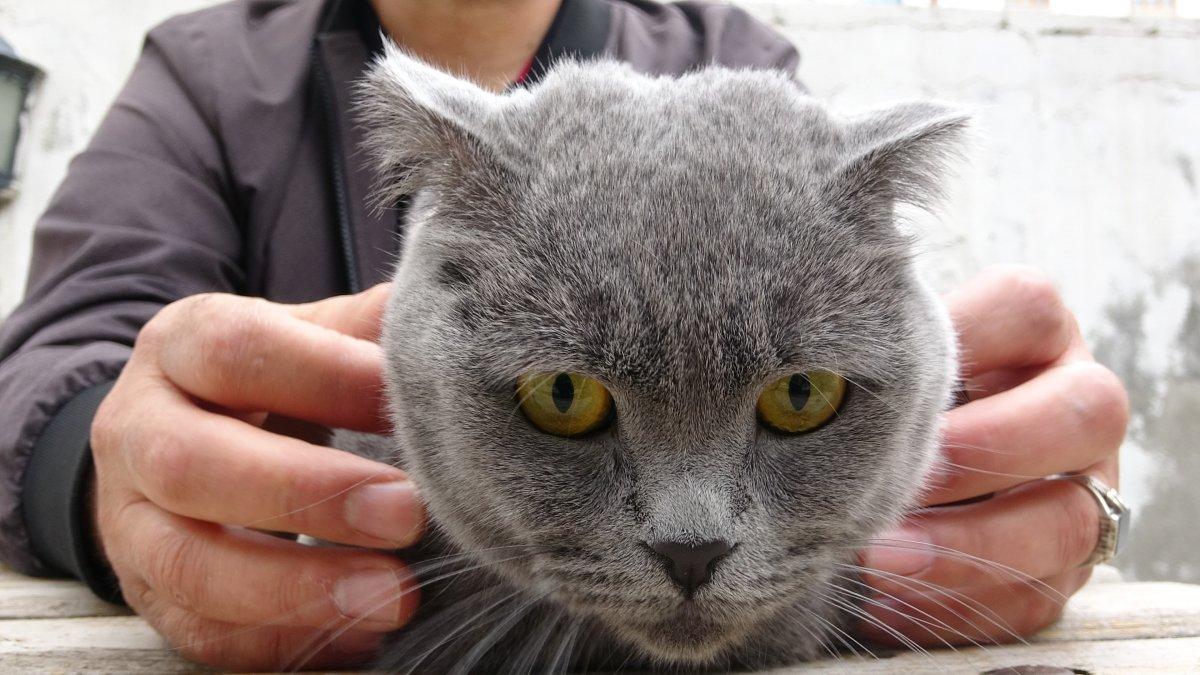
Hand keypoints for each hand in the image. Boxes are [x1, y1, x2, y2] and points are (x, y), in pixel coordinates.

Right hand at [90, 284, 423, 669]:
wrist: (178, 433)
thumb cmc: (271, 379)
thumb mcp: (307, 334)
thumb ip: (366, 327)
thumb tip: (447, 319)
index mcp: (181, 346)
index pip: (236, 350)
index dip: (325, 376)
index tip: (408, 401)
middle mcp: (136, 430)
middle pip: (192, 464)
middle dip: (307, 495)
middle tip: (408, 513)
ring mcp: (129, 522)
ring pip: (188, 564)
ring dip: (297, 589)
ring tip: (395, 596)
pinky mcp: (149, 595)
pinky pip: (200, 633)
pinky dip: (282, 642)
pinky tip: (360, 636)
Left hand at [856, 265, 1127, 647]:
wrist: (895, 492)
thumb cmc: (877, 409)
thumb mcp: (881, 374)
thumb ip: (868, 365)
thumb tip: (802, 385)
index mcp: (1032, 338)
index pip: (1027, 308)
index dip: (963, 338)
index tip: (891, 375)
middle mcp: (1078, 406)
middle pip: (1086, 410)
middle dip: (986, 448)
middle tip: (901, 475)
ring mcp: (1084, 491)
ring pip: (1069, 519)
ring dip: (968, 545)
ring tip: (880, 556)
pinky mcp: (1061, 569)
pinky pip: (1035, 597)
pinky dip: (957, 603)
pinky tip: (889, 598)